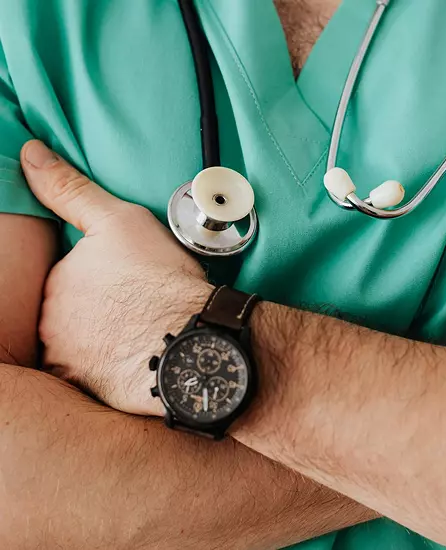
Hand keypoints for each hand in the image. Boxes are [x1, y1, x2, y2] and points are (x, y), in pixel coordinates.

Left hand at [21, 140, 212, 415]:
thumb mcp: (119, 220)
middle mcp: (51, 324)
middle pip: (72, 312)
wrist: (191, 337)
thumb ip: (70, 190)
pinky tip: (138, 357)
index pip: (70, 276)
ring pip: (83, 344)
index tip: (132, 280)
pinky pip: (95, 374)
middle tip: (139, 306)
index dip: (104, 276)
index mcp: (58, 282)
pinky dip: (111, 366)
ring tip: (143, 332)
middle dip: (99, 309)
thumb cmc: (160, 279)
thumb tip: (31, 154)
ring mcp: (69, 360)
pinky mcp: (90, 389)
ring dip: (105, 338)